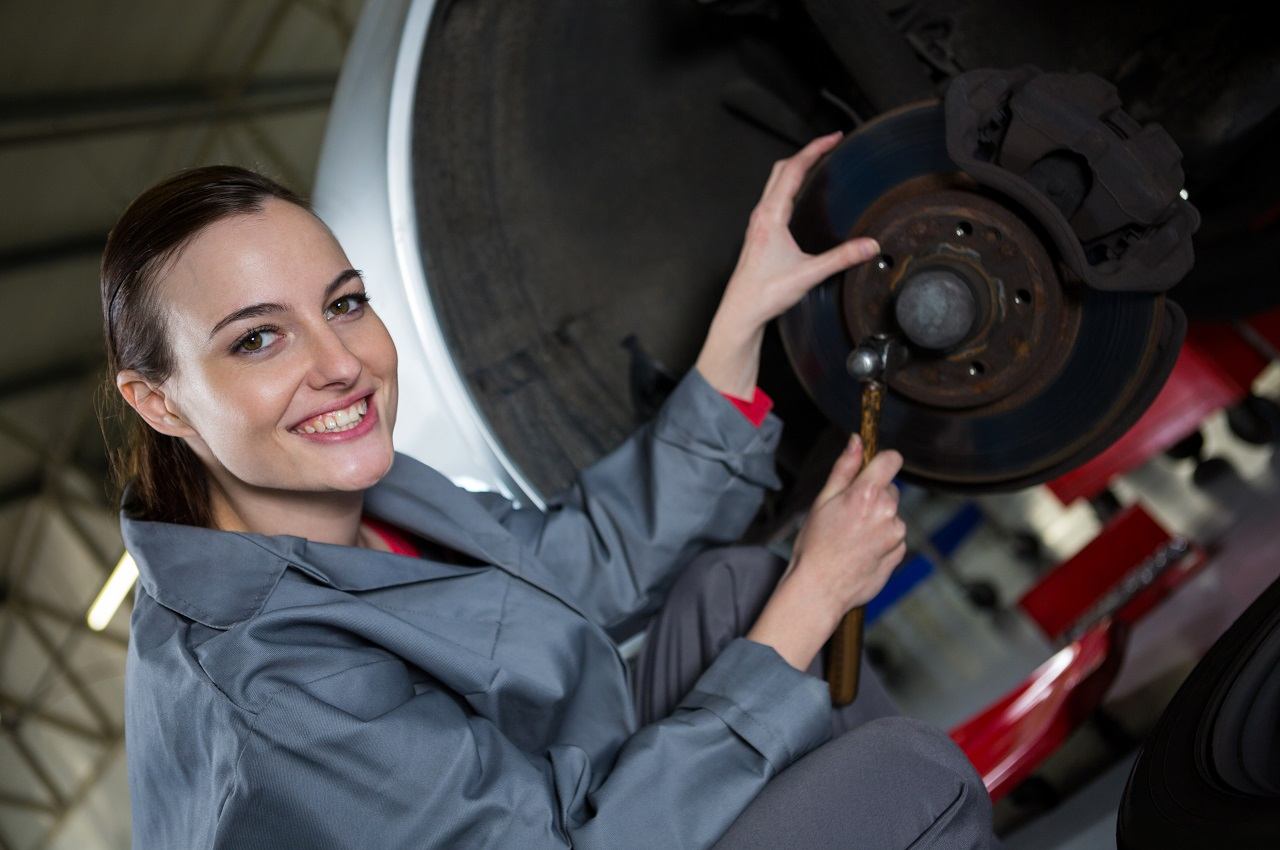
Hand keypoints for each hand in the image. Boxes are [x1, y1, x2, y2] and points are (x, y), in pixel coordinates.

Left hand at [694, 131, 880, 396]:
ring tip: (817, 161)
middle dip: (806, 152)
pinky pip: (773, 197)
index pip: (793, 170)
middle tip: (829, 144)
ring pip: (775, 182)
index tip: (833, 138)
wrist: (741, 311)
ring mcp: (758, 223)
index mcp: (771, 217)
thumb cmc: (765, 293)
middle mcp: (762, 215)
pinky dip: (788, 184)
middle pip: (781, 169)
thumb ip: (842, 258)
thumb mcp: (809, 274)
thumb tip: (869, 245)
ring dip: (795, 167)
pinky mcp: (758, 232)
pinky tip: (799, 193)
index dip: (815, 149)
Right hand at [746, 436, 906, 670]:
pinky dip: (882, 539)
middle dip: (873, 496)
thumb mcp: (822, 501)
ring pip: (891, 514)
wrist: (819, 588)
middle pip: (890, 489)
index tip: (873, 468)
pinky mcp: (899, 552)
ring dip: (878, 519)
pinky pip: (894, 536)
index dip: (882, 461)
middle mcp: (886, 512)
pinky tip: (861, 550)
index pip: (891, 460)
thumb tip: (857, 441)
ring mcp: (895, 534)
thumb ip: (844, 468)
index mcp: (866, 494)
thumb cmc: (815, 545)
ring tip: (852, 537)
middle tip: (848, 514)